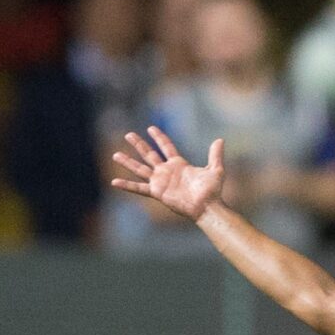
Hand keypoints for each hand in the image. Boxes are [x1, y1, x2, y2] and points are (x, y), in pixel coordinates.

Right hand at [111, 127, 226, 222]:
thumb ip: (215, 155)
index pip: (166, 147)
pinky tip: (114, 182)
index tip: (150, 128)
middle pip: (149, 154)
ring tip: (115, 154)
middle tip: (128, 134)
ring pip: (140, 169)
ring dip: (128, 162)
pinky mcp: (157, 192)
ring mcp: (160, 181)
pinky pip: (138, 188)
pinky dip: (126, 185)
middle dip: (139, 144)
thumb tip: (220, 140)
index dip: (159, 137)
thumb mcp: (215, 169)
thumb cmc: (212, 191)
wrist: (206, 206)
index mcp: (179, 164)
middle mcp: (167, 171)